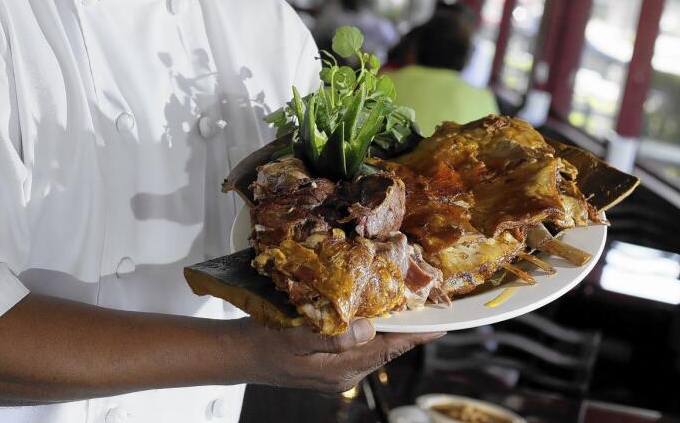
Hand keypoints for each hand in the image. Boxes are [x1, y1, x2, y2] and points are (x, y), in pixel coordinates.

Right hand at [237, 317, 443, 392]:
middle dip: (406, 328)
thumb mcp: (294, 337)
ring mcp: (337, 372)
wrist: (239, 356)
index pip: (386, 351)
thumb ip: (332, 337)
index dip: (415, 337)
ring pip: (373, 347)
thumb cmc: (263, 343)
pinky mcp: (330, 364)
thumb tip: (369, 329)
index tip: (440, 326)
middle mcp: (344, 374)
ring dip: (389, 328)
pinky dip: (370, 330)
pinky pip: (359, 347)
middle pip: (385, 349)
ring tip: (405, 305)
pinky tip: (372, 313)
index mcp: (339, 370)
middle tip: (425, 304)